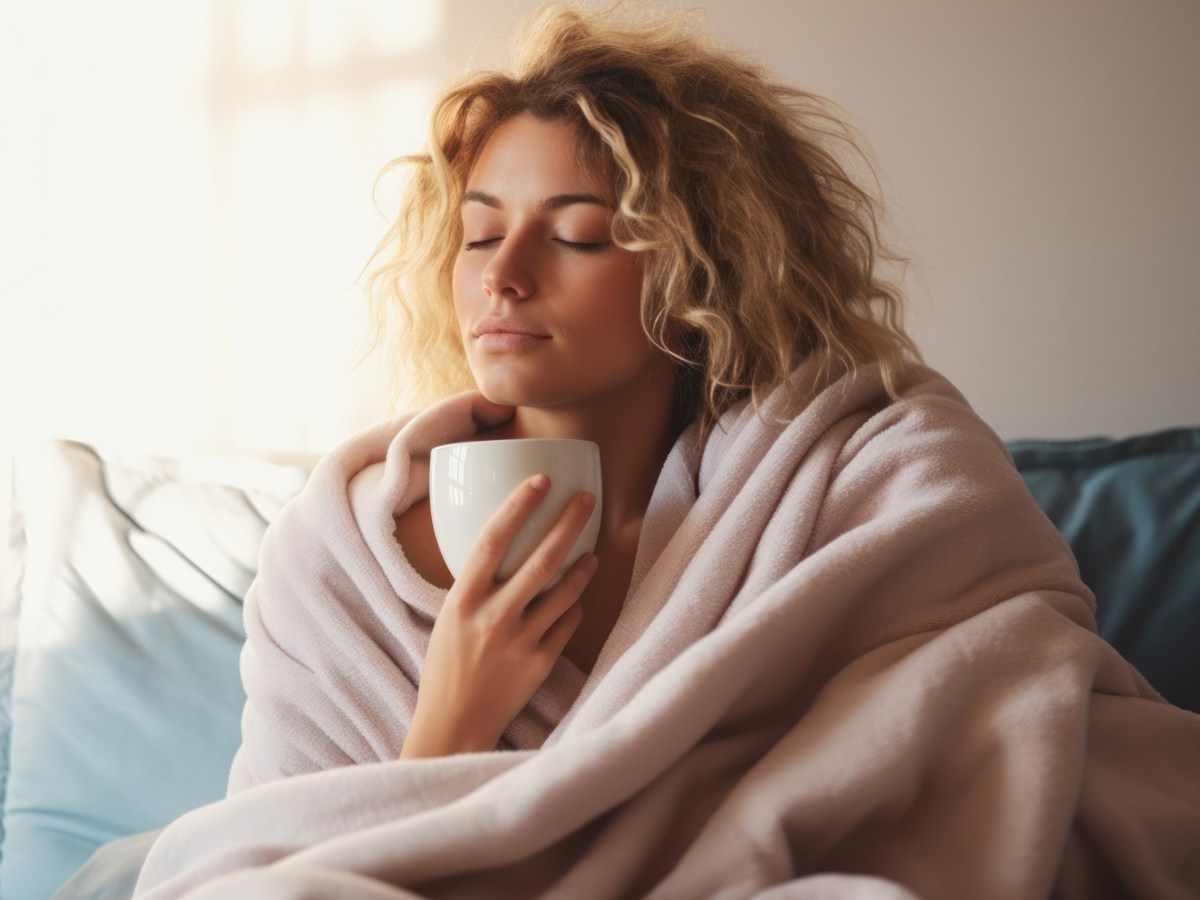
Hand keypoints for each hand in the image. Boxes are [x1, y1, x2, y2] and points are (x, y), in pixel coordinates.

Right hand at [401, 473, 598, 757]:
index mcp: (462, 602)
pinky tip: (576, 599)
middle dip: (569, 523)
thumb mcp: (447, 619)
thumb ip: (474, 587)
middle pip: (541, 559)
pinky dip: (573, 607)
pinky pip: (567, 624)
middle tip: (588, 499)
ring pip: (564, 592)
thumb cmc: (446, 667)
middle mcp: (492, 618)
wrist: (453, 724)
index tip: (540, 480)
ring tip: (592, 552)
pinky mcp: (540, 664)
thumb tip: (501, 549)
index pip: (492, 541)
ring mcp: (519, 642)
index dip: (518, 506)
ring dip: (583, 567)